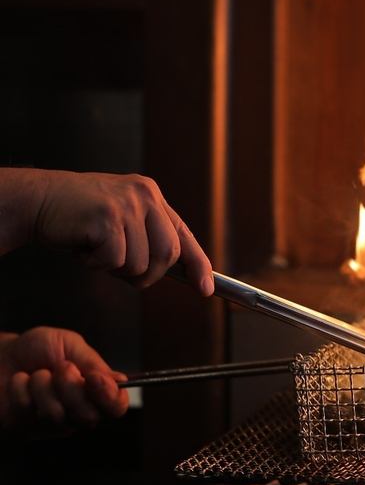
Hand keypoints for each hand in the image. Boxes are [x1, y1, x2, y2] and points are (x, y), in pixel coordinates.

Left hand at [0, 327, 128, 433]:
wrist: (3, 354)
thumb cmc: (39, 347)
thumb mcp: (71, 344)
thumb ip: (94, 363)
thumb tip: (120, 380)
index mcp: (96, 390)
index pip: (116, 406)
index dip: (110, 396)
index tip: (94, 377)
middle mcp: (79, 411)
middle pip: (89, 415)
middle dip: (71, 388)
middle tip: (61, 367)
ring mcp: (53, 423)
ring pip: (58, 416)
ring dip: (43, 386)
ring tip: (37, 374)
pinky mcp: (27, 428)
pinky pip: (29, 414)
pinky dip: (22, 389)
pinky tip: (21, 382)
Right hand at [30, 170, 213, 294]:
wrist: (37, 200)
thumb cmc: (78, 219)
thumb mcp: (121, 221)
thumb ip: (147, 237)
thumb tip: (175, 269)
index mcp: (151, 196)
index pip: (184, 234)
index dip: (198, 264)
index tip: (206, 288)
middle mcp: (145, 196)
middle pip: (168, 254)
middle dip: (147, 274)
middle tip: (119, 269)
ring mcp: (127, 205)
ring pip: (141, 263)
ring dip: (116, 269)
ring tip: (95, 250)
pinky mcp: (107, 217)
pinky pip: (115, 261)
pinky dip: (97, 264)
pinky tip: (83, 247)